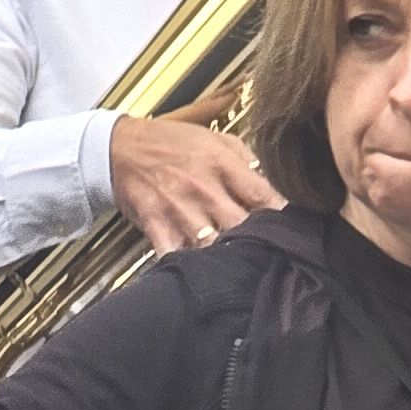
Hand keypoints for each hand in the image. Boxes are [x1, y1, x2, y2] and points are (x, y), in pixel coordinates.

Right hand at [109, 113, 275, 252]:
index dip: (281, 215)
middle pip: (242, 226)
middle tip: (267, 253)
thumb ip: (245, 159)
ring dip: (226, 258)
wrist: (120, 147)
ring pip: (212, 245)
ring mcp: (179, 209)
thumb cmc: (170, 142)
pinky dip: (187, 266)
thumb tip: (271, 184)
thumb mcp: (213, 137)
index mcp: (221, 163)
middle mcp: (203, 188)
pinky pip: (174, 255)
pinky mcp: (156, 225)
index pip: (263, 195)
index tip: (291, 228)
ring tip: (238, 268)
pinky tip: (200, 272)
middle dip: (257, 242)